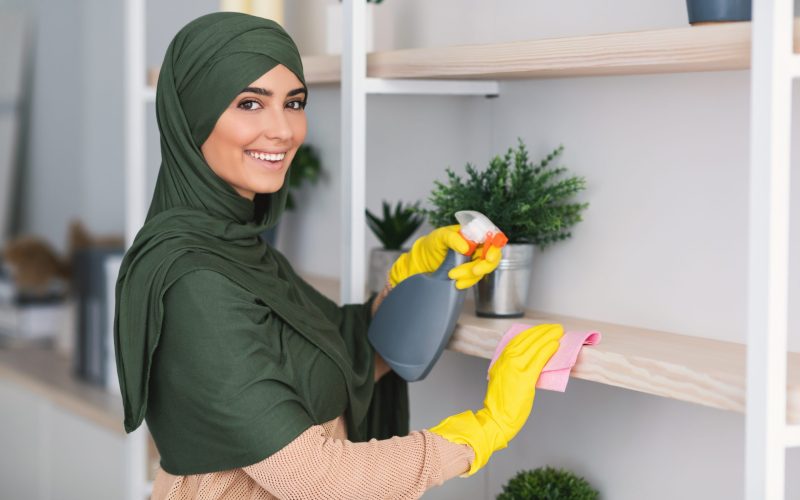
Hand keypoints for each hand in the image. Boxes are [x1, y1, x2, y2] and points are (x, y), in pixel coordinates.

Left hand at [388, 225, 501, 289]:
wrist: (425, 259)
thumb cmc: (434, 242)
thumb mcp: (440, 236)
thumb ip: (452, 239)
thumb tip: (465, 248)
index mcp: (474, 233)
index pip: (492, 237)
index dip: (495, 247)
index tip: (489, 257)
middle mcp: (477, 246)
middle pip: (492, 256)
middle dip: (484, 266)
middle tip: (474, 271)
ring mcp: (475, 259)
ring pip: (483, 269)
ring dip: (471, 275)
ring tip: (452, 275)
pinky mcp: (470, 271)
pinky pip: (475, 278)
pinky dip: (468, 282)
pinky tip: (458, 284)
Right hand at [427, 324, 562, 475]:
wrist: (496, 418)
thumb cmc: (500, 402)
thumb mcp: (502, 376)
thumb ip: (512, 365)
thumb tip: (530, 358)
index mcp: (501, 359)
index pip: (519, 339)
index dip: (533, 332)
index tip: (543, 328)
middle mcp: (507, 360)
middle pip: (528, 339)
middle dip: (543, 331)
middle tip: (555, 328)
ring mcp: (516, 368)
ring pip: (535, 346)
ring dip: (548, 337)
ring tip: (558, 333)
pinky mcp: (525, 378)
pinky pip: (539, 360)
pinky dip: (548, 351)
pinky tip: (555, 346)